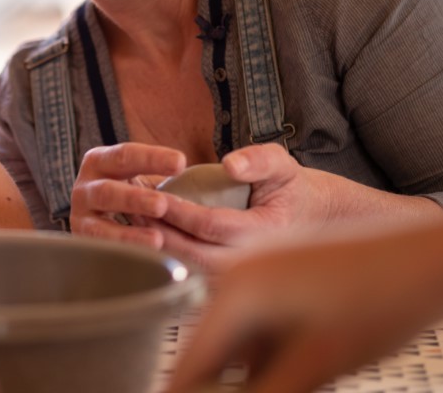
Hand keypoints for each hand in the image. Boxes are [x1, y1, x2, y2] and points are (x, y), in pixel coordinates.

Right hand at [69, 143, 185, 247]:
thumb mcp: (143, 173)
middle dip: (135, 198)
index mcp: (101, 161)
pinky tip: (149, 258)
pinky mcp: (84, 243)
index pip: (126, 156)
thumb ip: (168, 171)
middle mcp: (86, 187)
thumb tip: (231, 170)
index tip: (181, 163)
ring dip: (129, 232)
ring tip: (158, 238)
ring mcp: (81, 217)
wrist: (101, 220)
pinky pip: (102, 251)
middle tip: (162, 205)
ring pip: (100, 226)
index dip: (151, 158)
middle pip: (108, 191)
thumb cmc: (136, 192)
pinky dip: (125, 254)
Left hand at [131, 143, 327, 271]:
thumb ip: (259, 160)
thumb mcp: (282, 165)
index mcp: (265, 233)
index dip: (180, 211)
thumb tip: (230, 165)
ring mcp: (241, 277)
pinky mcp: (230, 282)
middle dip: (161, 233)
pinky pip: (195, 274)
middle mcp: (252, 261)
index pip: (211, 225)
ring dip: (161, 248)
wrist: (308, 218)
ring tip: (136, 221)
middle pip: (196, 255)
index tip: (155, 196)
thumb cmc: (289, 189)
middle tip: (134, 210)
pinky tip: (150, 237)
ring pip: (192, 270)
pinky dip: (170, 257)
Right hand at [166, 208, 442, 392]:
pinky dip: (270, 349)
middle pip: (211, 349)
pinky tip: (305, 361)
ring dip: (252, 368)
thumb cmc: (383, 297)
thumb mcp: (316, 364)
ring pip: (237, 339)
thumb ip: (260, 392)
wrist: (429, 254)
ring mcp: (257, 269)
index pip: (189, 361)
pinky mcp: (278, 273)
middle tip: (278, 384)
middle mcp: (236, 271)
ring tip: (300, 373)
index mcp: (234, 288)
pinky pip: (258, 322)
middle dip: (226, 381)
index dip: (190, 390)